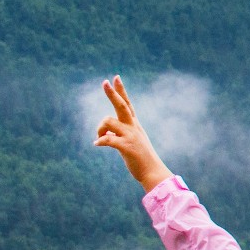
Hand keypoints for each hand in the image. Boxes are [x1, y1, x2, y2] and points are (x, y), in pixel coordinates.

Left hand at [94, 76, 173, 192]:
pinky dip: (100, 140)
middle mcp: (133, 127)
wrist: (153, 172)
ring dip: (100, 128)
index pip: (127, 103)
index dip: (121, 90)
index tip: (115, 77)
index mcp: (134, 125)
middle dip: (112, 93)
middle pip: (121, 105)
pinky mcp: (126, 146)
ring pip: (108, 121)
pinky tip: (97, 144)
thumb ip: (120, 134)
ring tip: (99, 137)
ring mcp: (130, 136)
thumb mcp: (132, 141)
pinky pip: (108, 139)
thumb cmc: (141, 158)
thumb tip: (107, 132)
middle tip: (104, 82)